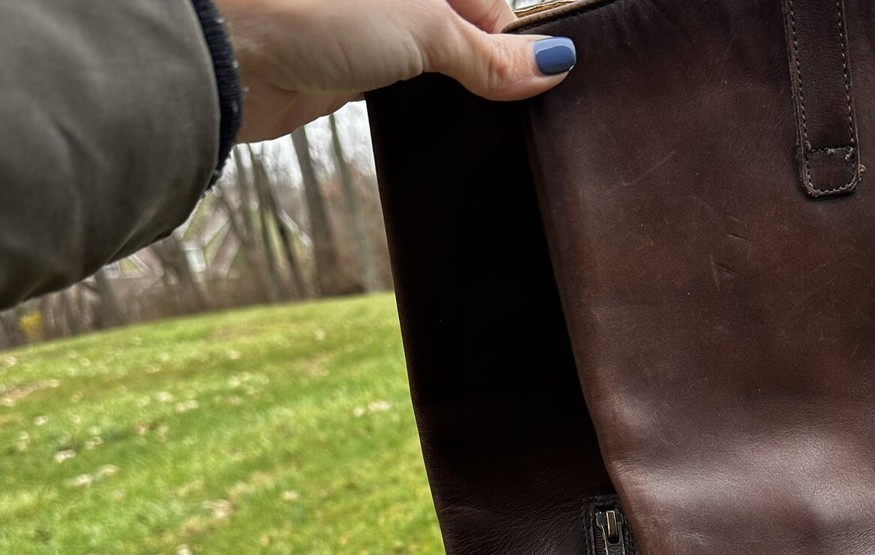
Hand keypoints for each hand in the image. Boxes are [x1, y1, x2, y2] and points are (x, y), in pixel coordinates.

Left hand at [218, 0, 575, 141]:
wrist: (229, 53)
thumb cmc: (311, 9)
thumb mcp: (424, 27)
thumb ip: (489, 53)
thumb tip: (554, 64)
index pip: (490, 3)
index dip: (511, 42)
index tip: (534, 83)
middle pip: (465, 33)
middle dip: (485, 71)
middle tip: (505, 110)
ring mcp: (372, 31)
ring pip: (437, 66)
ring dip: (454, 96)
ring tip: (470, 124)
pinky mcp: (349, 72)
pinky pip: (405, 92)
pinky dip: (422, 113)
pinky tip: (434, 131)